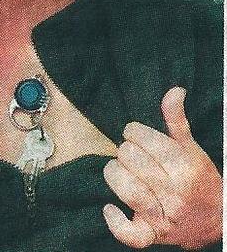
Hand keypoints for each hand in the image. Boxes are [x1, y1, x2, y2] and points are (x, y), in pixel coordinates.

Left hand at [103, 87, 221, 248]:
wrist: (216, 219)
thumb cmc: (198, 177)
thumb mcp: (190, 147)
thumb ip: (176, 119)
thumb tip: (174, 90)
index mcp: (184, 165)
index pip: (141, 137)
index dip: (133, 131)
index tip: (136, 135)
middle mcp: (175, 191)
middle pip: (129, 158)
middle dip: (125, 151)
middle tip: (131, 154)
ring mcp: (164, 216)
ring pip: (125, 188)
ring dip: (115, 174)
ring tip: (119, 170)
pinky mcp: (153, 235)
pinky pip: (130, 234)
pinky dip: (115, 221)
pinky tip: (110, 207)